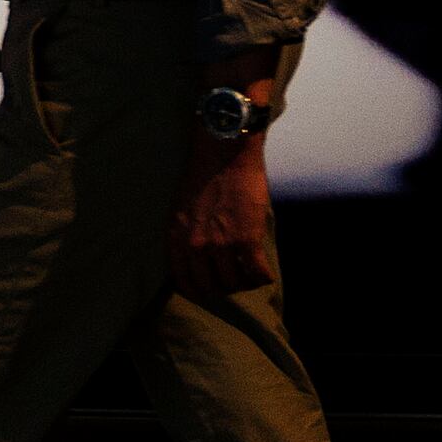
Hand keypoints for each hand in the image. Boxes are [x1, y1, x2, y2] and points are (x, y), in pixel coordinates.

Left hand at [166, 138, 274, 308]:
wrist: (224, 151)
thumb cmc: (202, 173)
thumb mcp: (180, 208)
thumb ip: (185, 235)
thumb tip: (195, 258)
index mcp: (177, 238)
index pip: (184, 283)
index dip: (199, 290)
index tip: (209, 289)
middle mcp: (197, 246)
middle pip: (211, 287)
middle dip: (223, 287)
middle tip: (234, 279)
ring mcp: (222, 244)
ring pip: (235, 283)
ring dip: (245, 283)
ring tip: (251, 274)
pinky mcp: (247, 237)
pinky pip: (258, 273)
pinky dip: (264, 277)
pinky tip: (265, 274)